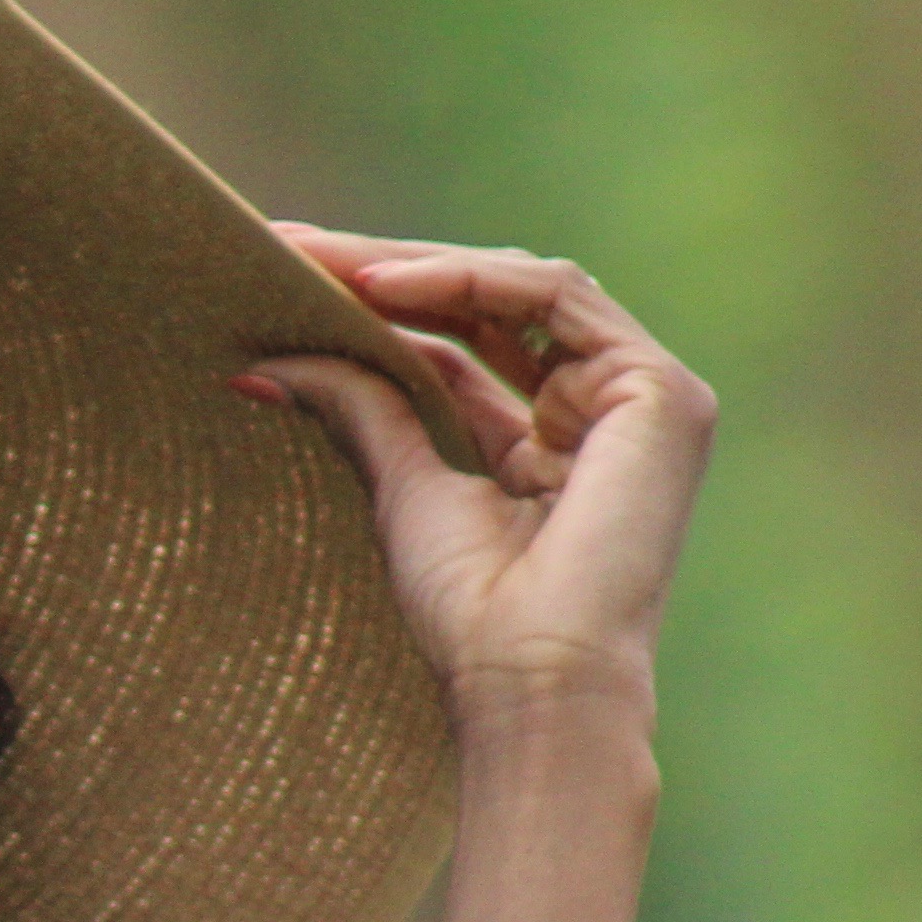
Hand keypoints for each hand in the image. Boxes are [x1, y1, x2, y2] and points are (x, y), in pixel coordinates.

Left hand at [246, 229, 715, 738]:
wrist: (529, 675)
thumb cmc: (471, 611)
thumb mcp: (399, 485)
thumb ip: (356, 408)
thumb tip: (261, 362)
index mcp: (543, 445)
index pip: (457, 346)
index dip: (377, 306)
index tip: (282, 274)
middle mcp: (597, 414)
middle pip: (489, 307)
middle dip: (387, 271)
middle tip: (288, 246)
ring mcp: (639, 400)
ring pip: (521, 287)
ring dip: (417, 264)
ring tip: (322, 260)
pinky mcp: (660, 391)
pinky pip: (555, 295)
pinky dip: (468, 278)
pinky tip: (382, 285)